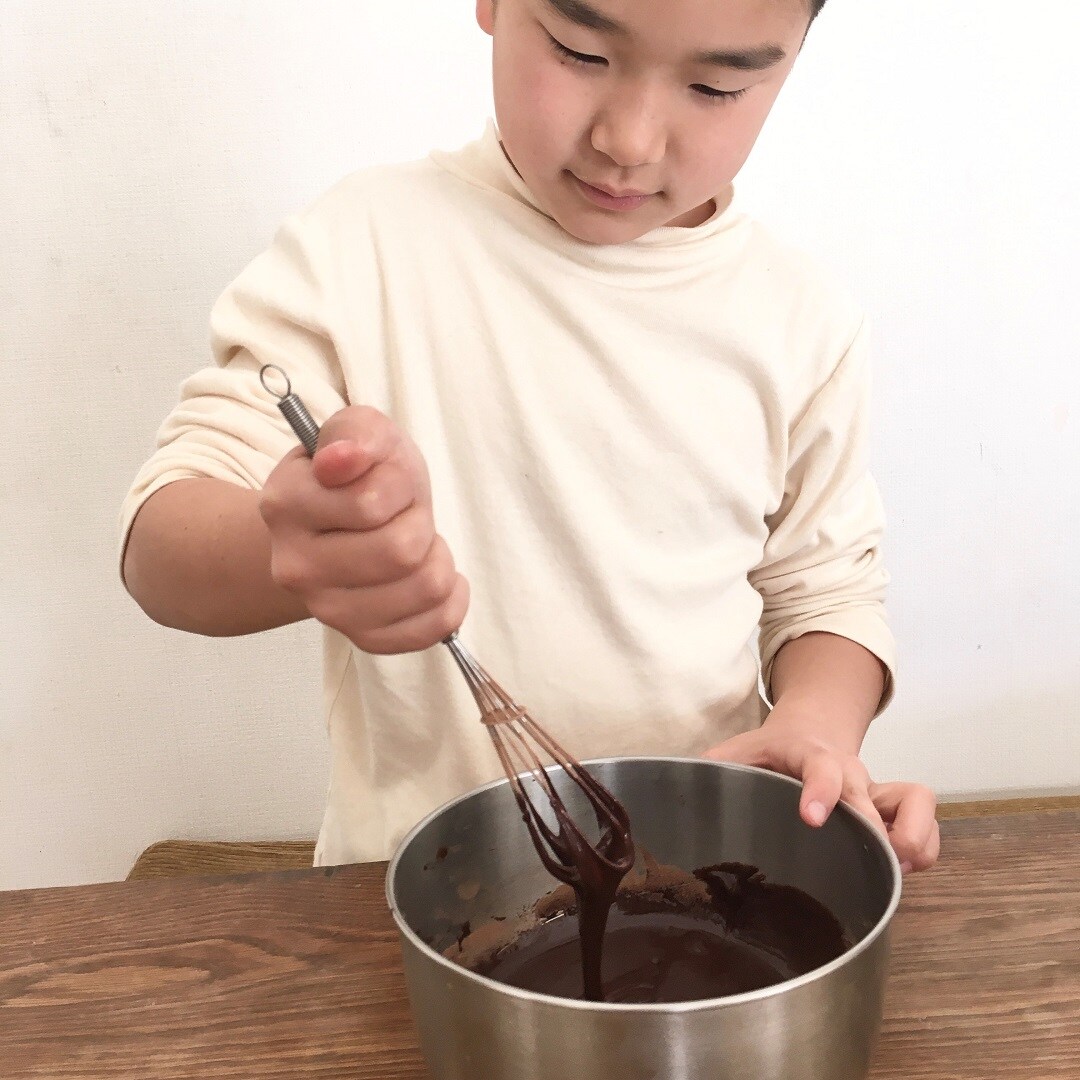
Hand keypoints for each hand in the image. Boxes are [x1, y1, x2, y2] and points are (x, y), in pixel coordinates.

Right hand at [259, 405, 468, 652]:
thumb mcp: (362, 431)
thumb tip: (340, 459)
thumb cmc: (360, 475)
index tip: (389, 480)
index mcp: (285, 504)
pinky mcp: (360, 638)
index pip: (370, 502)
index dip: (400, 484)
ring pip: (423, 588)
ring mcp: (325, 609)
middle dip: (421, 522)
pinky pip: (430, 627)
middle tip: (406, 515)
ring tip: (418, 544)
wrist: (339, 525)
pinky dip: (450, 601)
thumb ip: (355, 433)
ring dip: (439, 559)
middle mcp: (295, 565)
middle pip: (401, 550)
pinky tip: (435, 578)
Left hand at [703, 709, 939, 873]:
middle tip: (874, 863)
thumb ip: (713, 769)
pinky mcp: (894, 808)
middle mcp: (848, 770)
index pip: (819, 766)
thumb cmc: (770, 751)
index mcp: (806, 753)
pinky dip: (925, 848)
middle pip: (871, 794)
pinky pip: (928, 825)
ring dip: (914, 837)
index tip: (811, 817)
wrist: (810, 729)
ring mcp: (875, 789)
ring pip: (917, 802)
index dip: (820, 790)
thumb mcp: (738, 750)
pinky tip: (901, 872)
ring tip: (894, 871)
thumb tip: (679, 785)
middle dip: (875, 829)